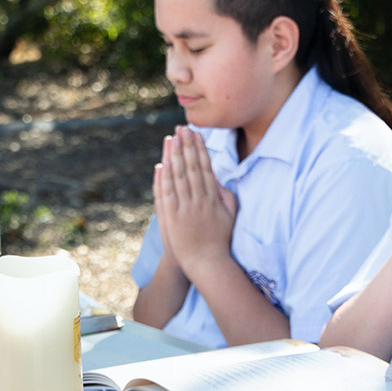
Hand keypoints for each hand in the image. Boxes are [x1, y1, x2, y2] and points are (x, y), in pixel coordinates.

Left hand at [154, 126, 236, 272]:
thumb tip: (217, 178)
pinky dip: (163, 179)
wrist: (207, 262)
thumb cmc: (220, 239)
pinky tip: (161, 164)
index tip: (195, 134)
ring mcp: (184, 209)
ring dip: (173, 156)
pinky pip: (166, 195)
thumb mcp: (230, 215)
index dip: (199, 149)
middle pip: (190, 167)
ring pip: (178, 177)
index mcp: (213, 198)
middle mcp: (199, 200)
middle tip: (182, 128)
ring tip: (171, 139)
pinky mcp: (172, 218)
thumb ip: (225, 195)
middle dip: (186, 146)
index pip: (204, 167)